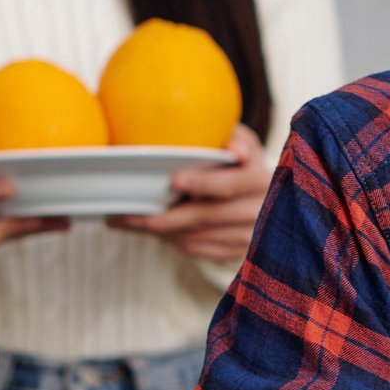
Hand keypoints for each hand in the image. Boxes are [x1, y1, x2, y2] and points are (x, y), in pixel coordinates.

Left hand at [107, 124, 269, 261]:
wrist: (258, 194)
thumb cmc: (237, 161)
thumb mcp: (237, 140)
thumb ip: (228, 136)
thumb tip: (231, 148)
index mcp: (259, 178)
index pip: (232, 183)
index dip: (204, 183)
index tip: (175, 180)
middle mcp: (261, 210)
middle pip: (207, 215)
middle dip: (168, 216)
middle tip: (135, 213)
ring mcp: (250, 236)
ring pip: (197, 236)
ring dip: (161, 230)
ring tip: (129, 220)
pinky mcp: (237, 253)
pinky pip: (196, 248)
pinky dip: (170, 239)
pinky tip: (149, 229)